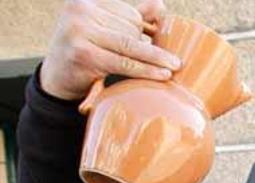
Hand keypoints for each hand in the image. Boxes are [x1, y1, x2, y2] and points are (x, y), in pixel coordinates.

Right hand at [41, 0, 180, 99]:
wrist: (56, 78)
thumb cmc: (84, 52)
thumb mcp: (103, 30)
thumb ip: (129, 17)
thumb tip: (161, 6)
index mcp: (85, 2)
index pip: (130, 14)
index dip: (144, 31)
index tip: (156, 43)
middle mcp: (80, 11)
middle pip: (131, 29)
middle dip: (147, 47)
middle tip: (166, 61)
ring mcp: (78, 31)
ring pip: (131, 45)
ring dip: (155, 59)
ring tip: (174, 66)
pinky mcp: (83, 54)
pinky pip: (125, 63)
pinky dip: (146, 70)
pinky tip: (163, 74)